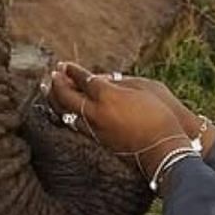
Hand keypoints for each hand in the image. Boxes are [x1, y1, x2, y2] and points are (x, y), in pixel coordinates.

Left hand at [45, 62, 210, 177]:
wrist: (166, 149)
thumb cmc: (161, 114)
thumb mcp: (144, 87)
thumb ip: (119, 81)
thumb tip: (101, 79)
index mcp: (108, 96)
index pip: (83, 80)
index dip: (72, 71)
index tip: (63, 65)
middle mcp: (97, 113)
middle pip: (67, 96)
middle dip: (57, 84)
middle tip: (52, 75)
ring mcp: (95, 130)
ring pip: (66, 113)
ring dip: (55, 100)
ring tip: (49, 90)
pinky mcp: (98, 142)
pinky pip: (74, 126)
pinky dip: (65, 115)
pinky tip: (62, 111)